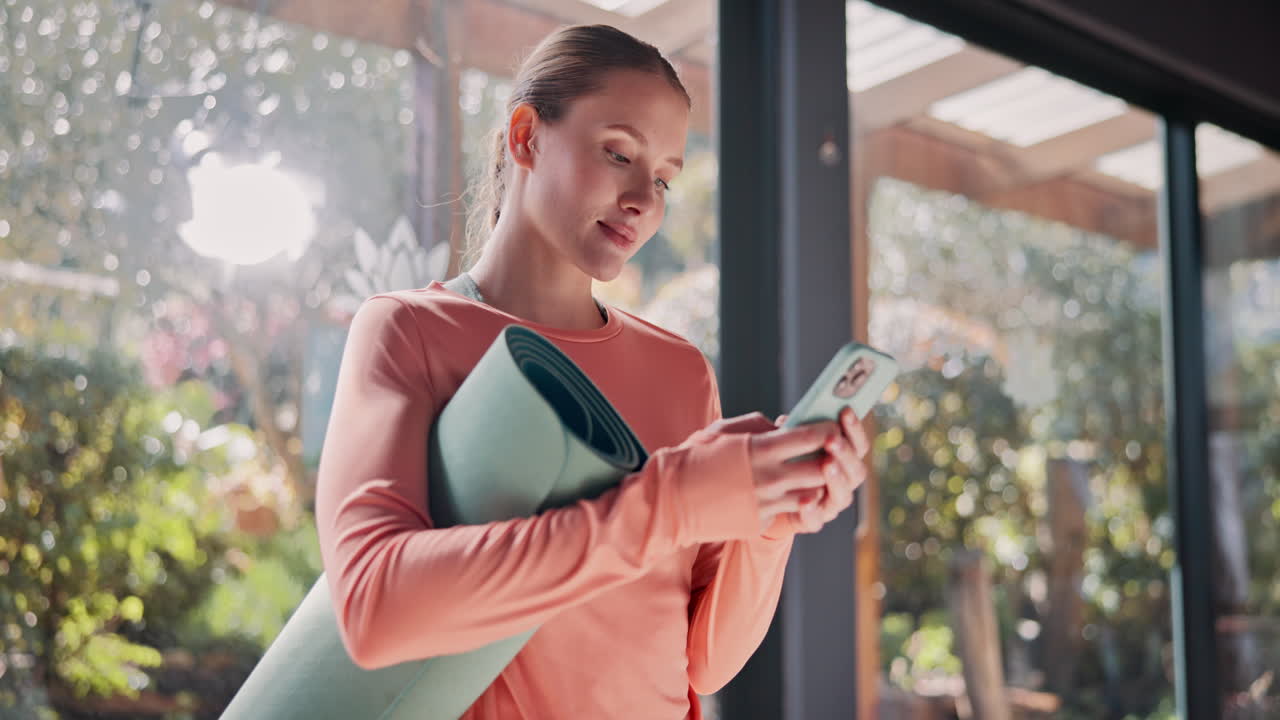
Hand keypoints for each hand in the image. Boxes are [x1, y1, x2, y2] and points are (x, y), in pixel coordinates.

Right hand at [698, 412, 845, 533]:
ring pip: (811, 495)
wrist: (670, 500)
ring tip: (814, 475)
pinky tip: (789, 493)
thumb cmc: (694, 459)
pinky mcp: (760, 521)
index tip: (832, 427)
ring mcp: (766, 503)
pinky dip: (792, 501)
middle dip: (830, 460)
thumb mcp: (724, 431)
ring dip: (817, 485)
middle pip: (820, 469)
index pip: (811, 437)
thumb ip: (759, 426)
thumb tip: (784, 426)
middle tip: (831, 454)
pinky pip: (787, 511)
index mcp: (761, 449)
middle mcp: (770, 477)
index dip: (827, 432)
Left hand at [788, 406, 869, 533]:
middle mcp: (844, 483)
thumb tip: (788, 420)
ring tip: (827, 464)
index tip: (845, 411)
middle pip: (856, 471)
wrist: (775, 497)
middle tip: (832, 439)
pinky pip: (816, 519)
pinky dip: (812, 510)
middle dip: (845, 454)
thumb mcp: (792, 444)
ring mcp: (831, 504)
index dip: (854, 429)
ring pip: (842, 495)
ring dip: (836, 479)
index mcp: (844, 461)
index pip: (858, 445)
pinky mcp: (813, 521)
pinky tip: (805, 499)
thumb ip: (795, 433)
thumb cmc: (790, 462)